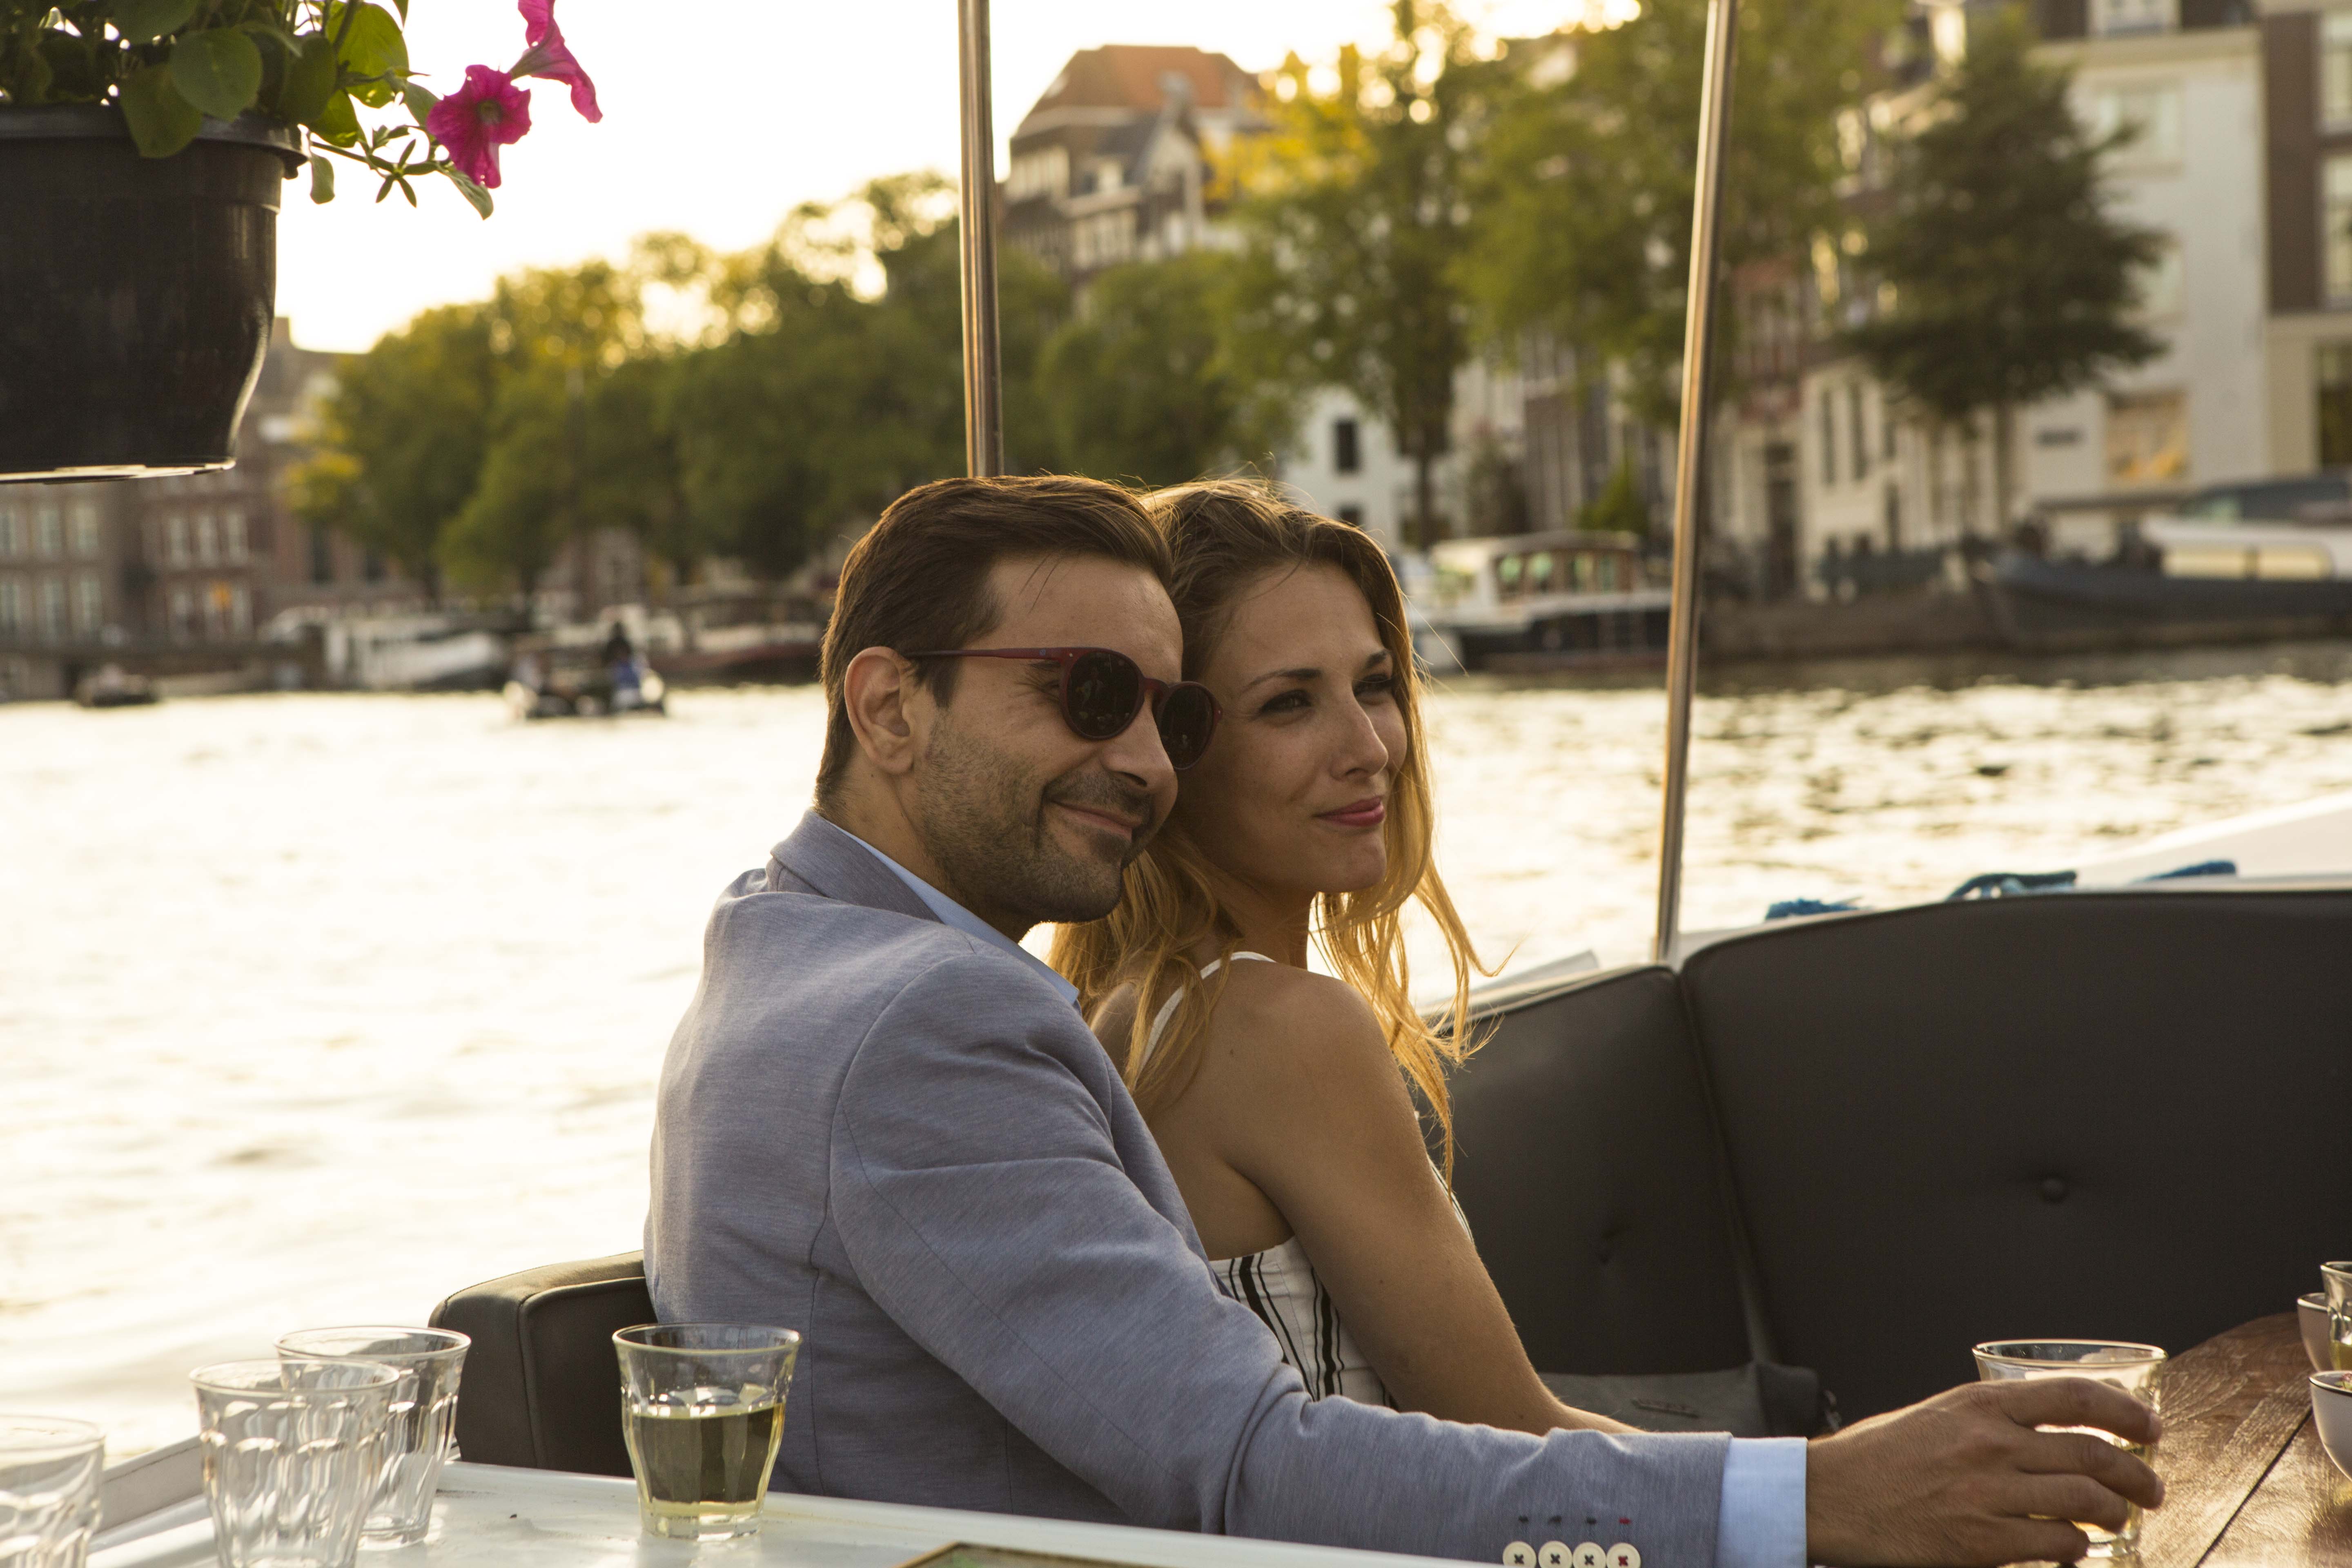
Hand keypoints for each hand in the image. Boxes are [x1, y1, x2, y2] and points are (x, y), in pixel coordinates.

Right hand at [1805, 1377, 2164, 1565]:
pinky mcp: (1980, 1542)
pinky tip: (2072, 1547)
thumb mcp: (1937, 1415)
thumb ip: (1990, 1419)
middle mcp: (1989, 1442)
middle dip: (2138, 1476)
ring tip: (2118, 1519)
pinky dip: (2076, 1548)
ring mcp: (1986, 1493)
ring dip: (2116, 1514)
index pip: (2076, 1397)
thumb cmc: (1879, 1456)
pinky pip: (2057, 1544)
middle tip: (2151, 1489)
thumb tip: (2051, 1433)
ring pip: (2085, 1501)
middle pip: (2094, 1454)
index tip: (2150, 1428)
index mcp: (1978, 1403)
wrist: (1830, 1496)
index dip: (2126, 1412)